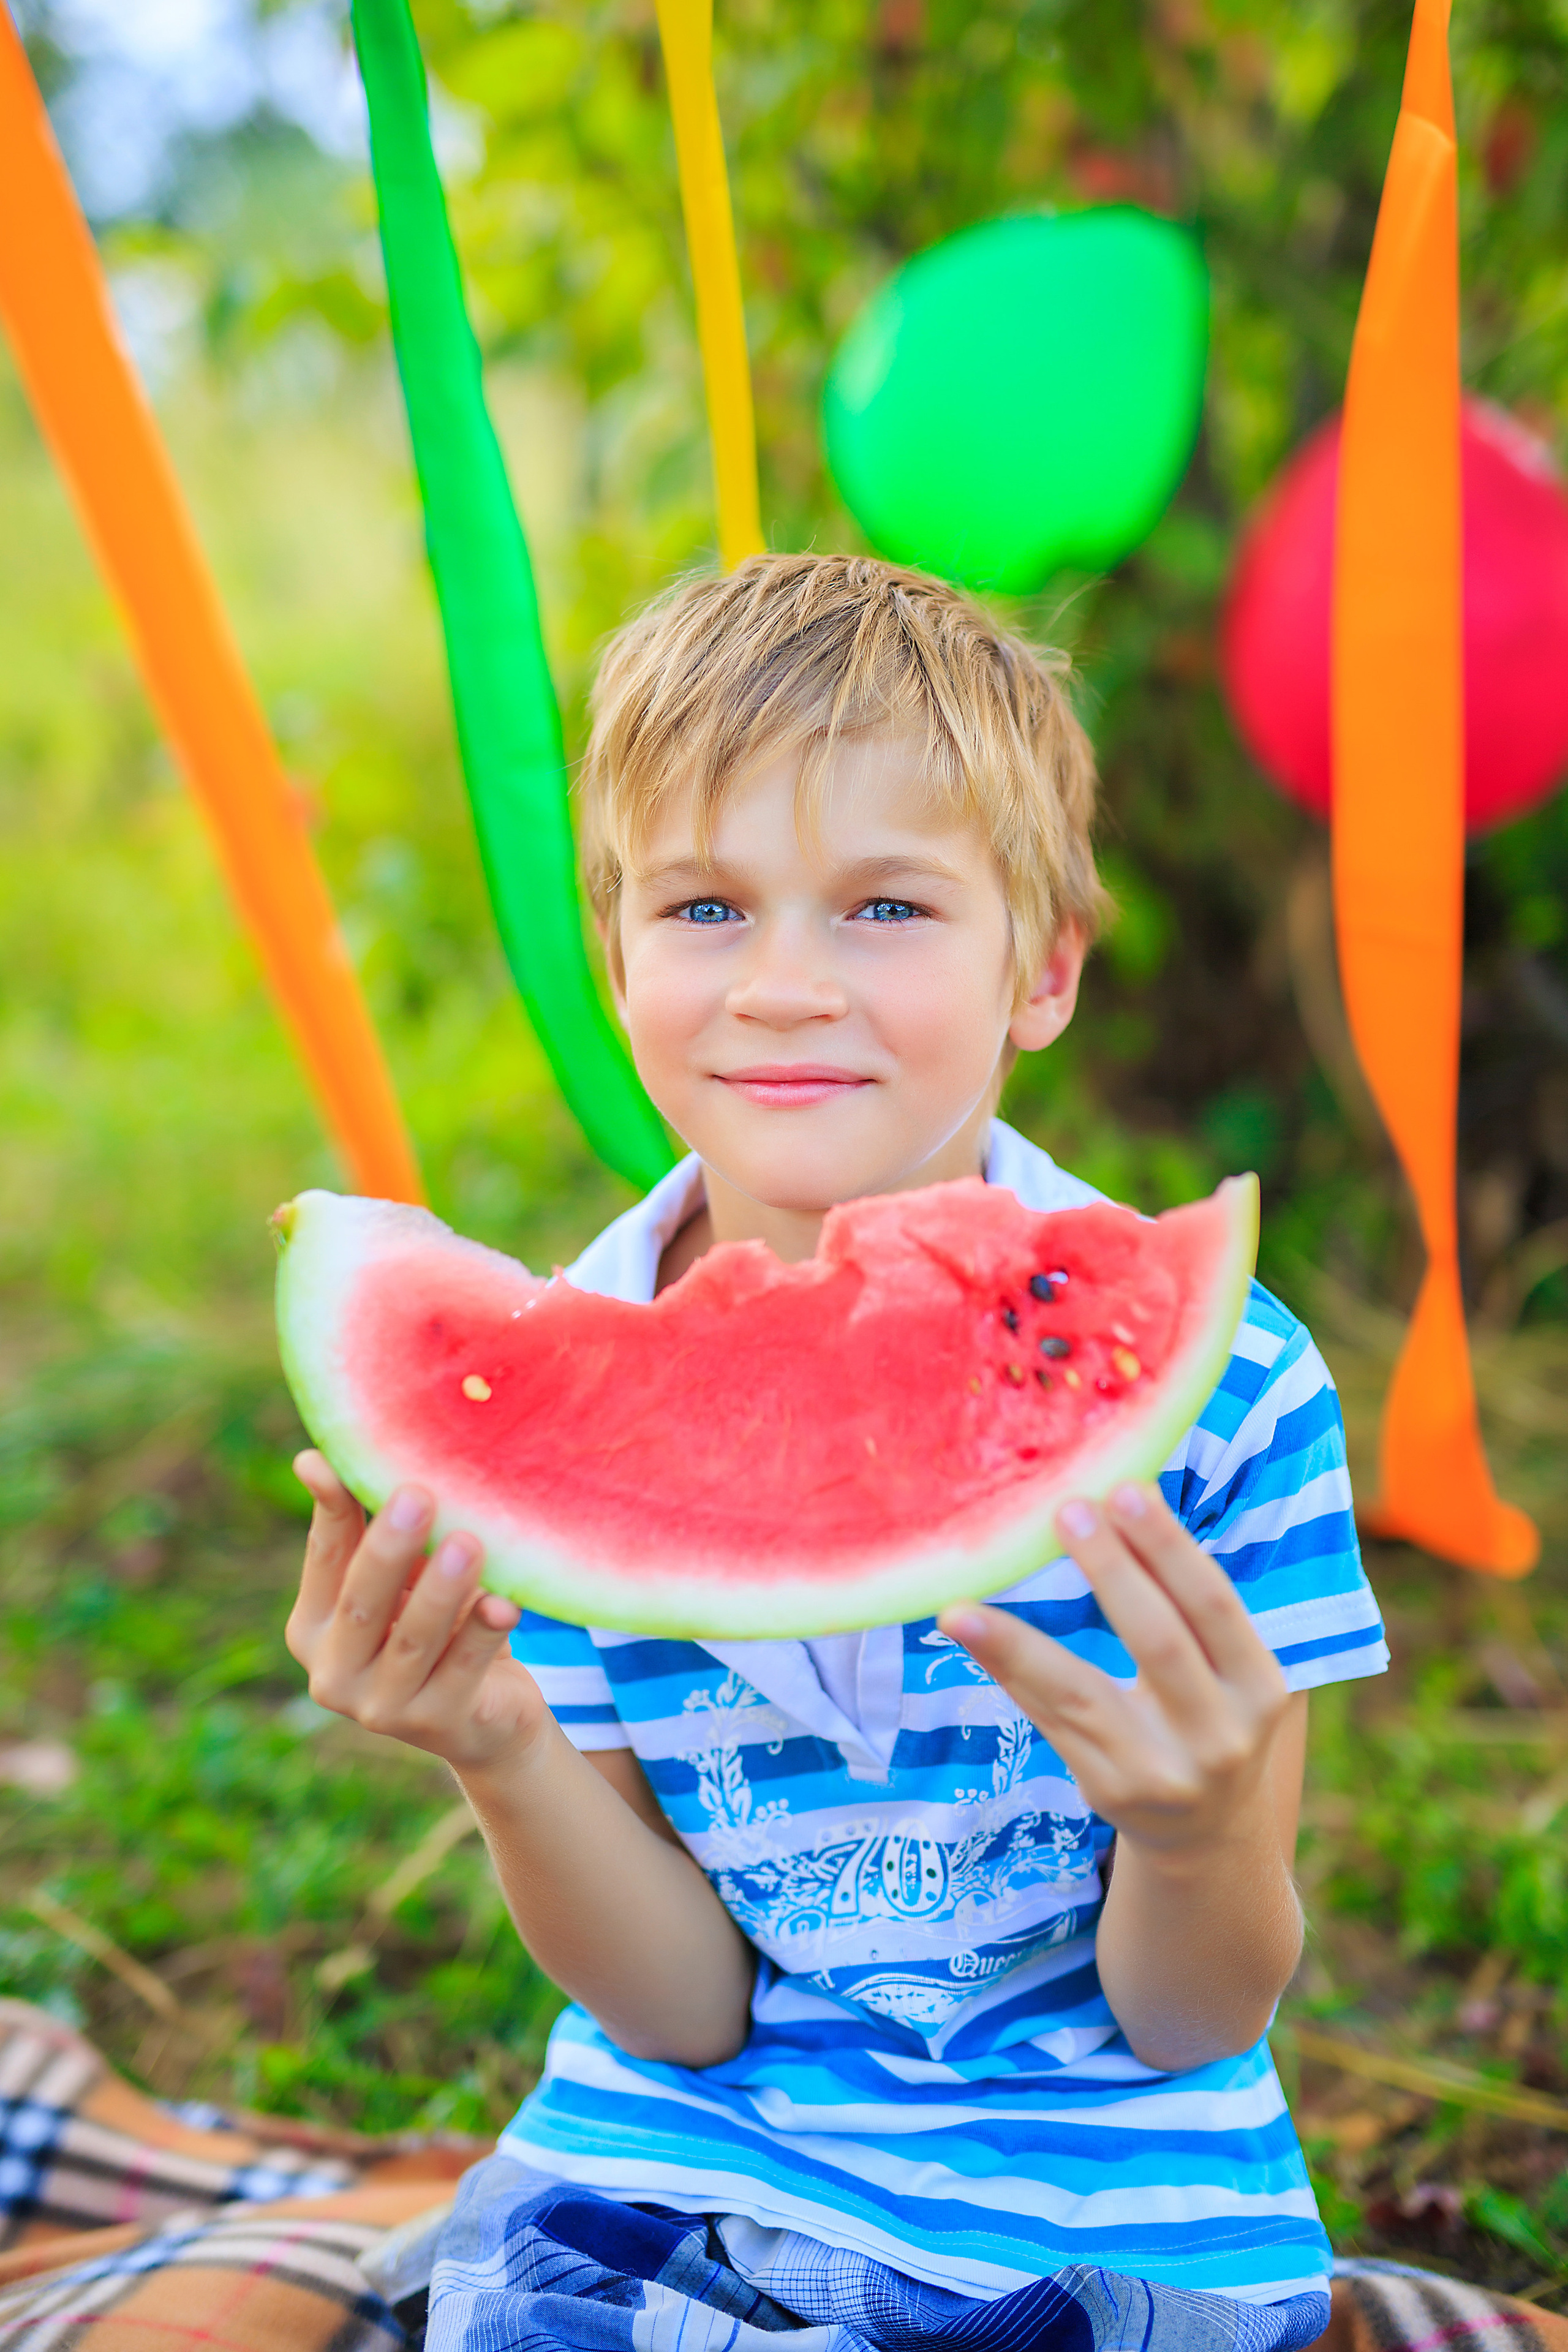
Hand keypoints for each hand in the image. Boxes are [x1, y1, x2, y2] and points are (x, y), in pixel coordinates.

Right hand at [286, 1452, 541, 1775]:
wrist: (485, 1716)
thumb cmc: (436, 1625)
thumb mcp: (403, 1578)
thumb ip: (372, 1526)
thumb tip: (320, 1458)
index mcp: (313, 1627)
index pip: (324, 1558)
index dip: (332, 1509)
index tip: (336, 1462)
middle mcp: (334, 1674)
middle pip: (362, 1603)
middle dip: (389, 1548)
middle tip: (416, 1494)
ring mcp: (381, 1709)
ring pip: (412, 1640)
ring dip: (441, 1591)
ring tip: (467, 1544)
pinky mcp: (437, 1725)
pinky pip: (463, 1671)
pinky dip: (484, 1635)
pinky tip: (505, 1604)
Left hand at [939, 1482, 1290, 1863]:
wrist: (1210, 1834)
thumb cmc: (1209, 1715)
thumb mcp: (1228, 1669)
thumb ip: (1185, 1605)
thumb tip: (1114, 1498)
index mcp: (1259, 1686)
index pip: (1213, 1605)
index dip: (1169, 1548)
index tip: (1126, 1489)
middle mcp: (1219, 1734)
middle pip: (1158, 1641)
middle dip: (1111, 1570)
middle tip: (1065, 1508)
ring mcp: (1162, 1771)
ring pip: (1081, 1693)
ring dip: (1018, 1643)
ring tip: (964, 1603)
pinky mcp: (1110, 1791)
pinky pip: (1050, 1720)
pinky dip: (1008, 1672)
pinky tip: (969, 1633)